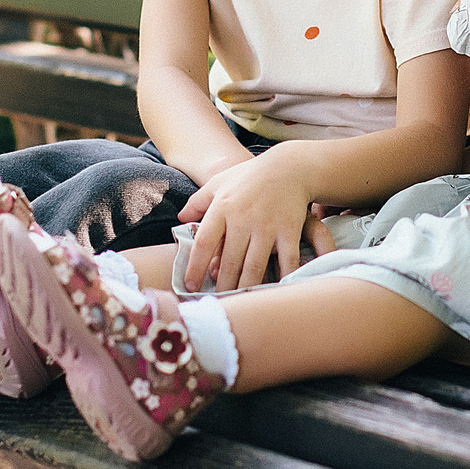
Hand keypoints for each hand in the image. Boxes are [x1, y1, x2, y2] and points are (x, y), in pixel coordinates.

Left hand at [178, 153, 314, 288]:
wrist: (289, 166)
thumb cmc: (249, 176)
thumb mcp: (219, 182)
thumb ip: (198, 201)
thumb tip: (180, 219)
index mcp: (222, 207)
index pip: (204, 243)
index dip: (195, 267)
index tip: (190, 286)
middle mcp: (243, 218)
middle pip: (228, 261)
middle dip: (222, 285)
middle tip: (217, 301)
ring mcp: (267, 225)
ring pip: (254, 266)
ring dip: (245, 287)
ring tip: (239, 301)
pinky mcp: (289, 229)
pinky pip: (285, 260)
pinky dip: (282, 278)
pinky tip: (276, 290)